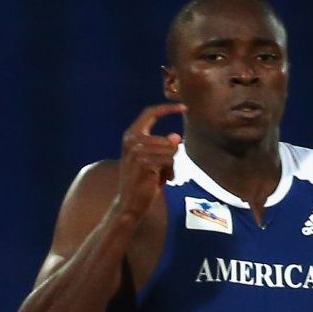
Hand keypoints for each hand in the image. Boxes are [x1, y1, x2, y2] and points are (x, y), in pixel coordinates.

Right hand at [115, 103, 185, 219]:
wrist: (129, 204)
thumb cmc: (141, 183)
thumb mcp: (151, 160)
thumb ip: (161, 146)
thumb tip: (177, 137)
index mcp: (130, 135)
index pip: (150, 113)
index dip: (167, 109)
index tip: (183, 107)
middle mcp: (132, 140)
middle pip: (168, 139)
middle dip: (171, 157)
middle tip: (162, 171)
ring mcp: (138, 150)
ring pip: (171, 151)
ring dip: (171, 166)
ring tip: (160, 177)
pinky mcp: (145, 162)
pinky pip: (170, 161)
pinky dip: (170, 173)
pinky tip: (162, 181)